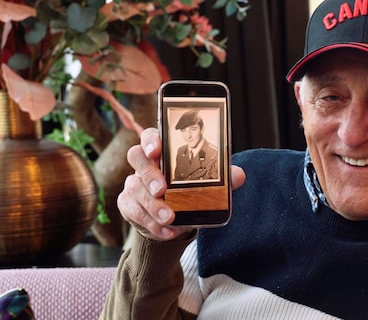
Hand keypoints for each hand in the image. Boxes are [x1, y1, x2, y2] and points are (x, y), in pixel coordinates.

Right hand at [118, 128, 245, 240]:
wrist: (176, 219)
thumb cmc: (190, 191)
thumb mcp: (208, 183)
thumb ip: (223, 177)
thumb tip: (238, 176)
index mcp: (162, 151)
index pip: (150, 136)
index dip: (150, 140)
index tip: (157, 150)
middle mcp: (144, 164)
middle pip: (137, 159)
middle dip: (149, 175)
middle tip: (162, 190)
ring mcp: (133, 184)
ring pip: (134, 189)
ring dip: (152, 205)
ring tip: (170, 218)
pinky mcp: (129, 205)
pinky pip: (134, 212)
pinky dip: (150, 223)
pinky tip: (167, 230)